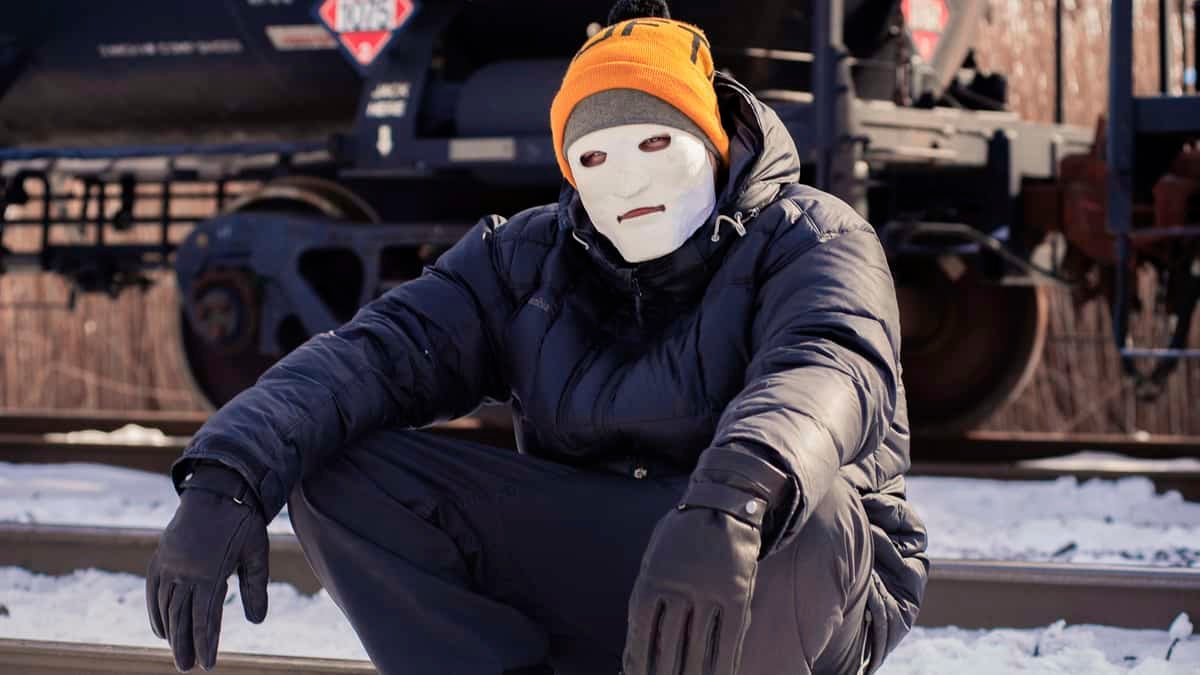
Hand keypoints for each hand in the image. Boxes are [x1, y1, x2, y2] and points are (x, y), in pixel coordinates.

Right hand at [147, 463, 269, 670]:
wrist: (219, 488)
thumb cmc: (243, 522)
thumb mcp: (257, 553)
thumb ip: (255, 587)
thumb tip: (256, 621)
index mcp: (211, 571)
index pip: (205, 617)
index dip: (205, 643)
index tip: (207, 665)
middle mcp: (185, 571)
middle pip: (181, 617)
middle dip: (184, 645)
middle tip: (187, 668)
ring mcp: (170, 563)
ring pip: (166, 606)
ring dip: (171, 633)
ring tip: (177, 654)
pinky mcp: (162, 556)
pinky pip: (154, 590)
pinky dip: (155, 612)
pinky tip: (161, 630)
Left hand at [622, 447, 792, 674]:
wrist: (721, 506)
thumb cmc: (681, 535)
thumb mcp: (654, 557)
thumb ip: (648, 594)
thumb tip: (638, 636)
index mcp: (653, 579)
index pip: (642, 632)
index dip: (638, 660)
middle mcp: (679, 588)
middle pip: (669, 645)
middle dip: (663, 674)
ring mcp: (709, 593)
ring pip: (698, 647)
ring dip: (691, 674)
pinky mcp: (736, 595)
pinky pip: (729, 637)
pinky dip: (724, 663)